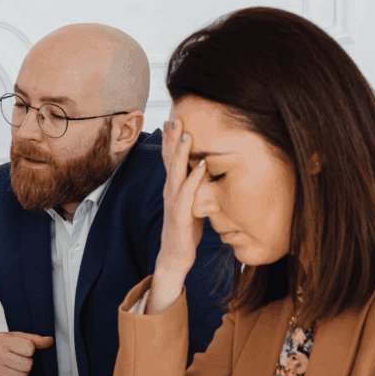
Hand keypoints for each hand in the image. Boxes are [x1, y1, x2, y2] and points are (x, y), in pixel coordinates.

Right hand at [0, 331, 53, 375]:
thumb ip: (32, 338)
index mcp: (4, 341)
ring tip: (14, 365)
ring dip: (22, 372)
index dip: (30, 350)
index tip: (25, 349)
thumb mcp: (11, 335)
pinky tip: (7, 371)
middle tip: (20, 358)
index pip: (29, 348)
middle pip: (27, 365)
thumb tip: (49, 341)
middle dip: (27, 362)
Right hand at [150, 118, 208, 313]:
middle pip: (170, 162)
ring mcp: (173, 204)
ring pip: (177, 174)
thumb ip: (193, 189)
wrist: (175, 257)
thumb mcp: (190, 205)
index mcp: (172, 189)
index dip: (170, 141)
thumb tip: (204, 172)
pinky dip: (195, 179)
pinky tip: (202, 166)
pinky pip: (188, 194)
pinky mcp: (180, 216)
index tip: (172, 121)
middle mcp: (170, 192)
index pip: (170, 160)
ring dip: (181, 154)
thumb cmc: (184, 231)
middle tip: (175, 118)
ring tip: (186, 136)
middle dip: (172, 140)